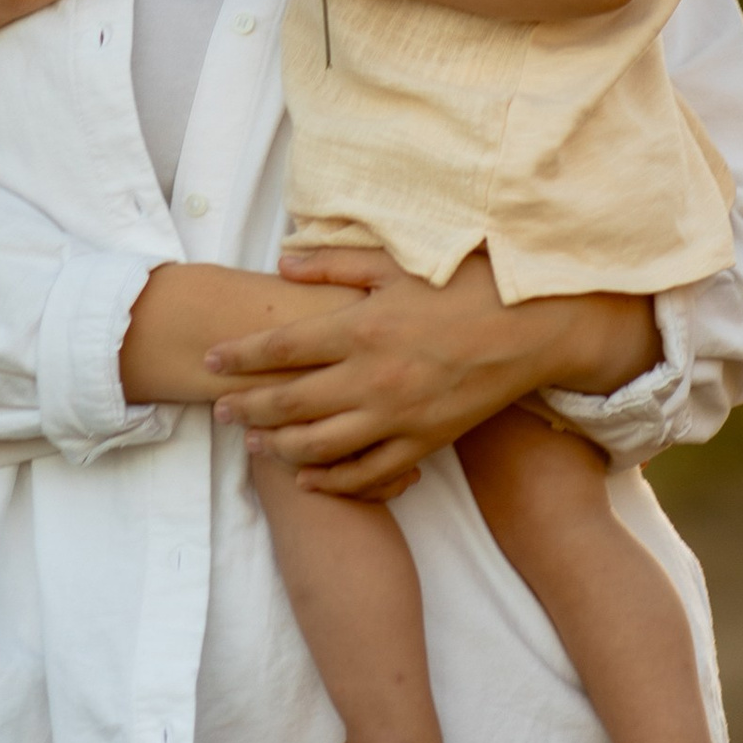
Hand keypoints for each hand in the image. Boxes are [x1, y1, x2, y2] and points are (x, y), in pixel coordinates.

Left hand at [203, 249, 563, 495]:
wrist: (532, 328)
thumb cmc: (468, 284)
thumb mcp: (398, 264)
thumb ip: (336, 263)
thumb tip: (282, 263)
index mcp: (361, 327)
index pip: (281, 347)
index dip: (238, 355)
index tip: (209, 359)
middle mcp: (371, 377)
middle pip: (289, 401)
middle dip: (246, 407)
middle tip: (218, 411)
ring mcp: (397, 416)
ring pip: (320, 444)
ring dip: (278, 447)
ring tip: (252, 444)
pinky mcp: (423, 443)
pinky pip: (367, 472)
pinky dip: (332, 480)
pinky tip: (308, 477)